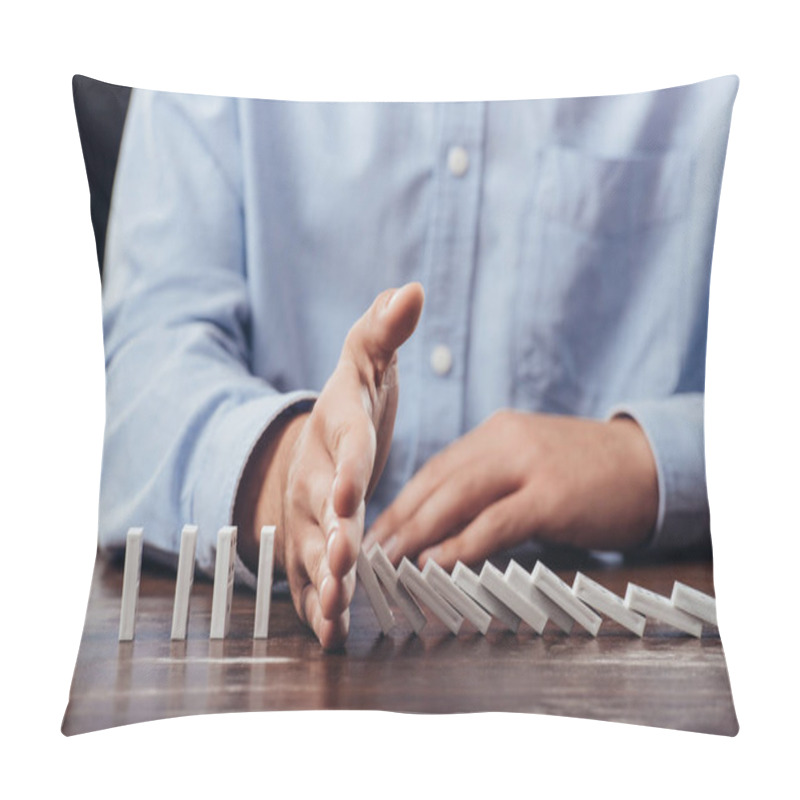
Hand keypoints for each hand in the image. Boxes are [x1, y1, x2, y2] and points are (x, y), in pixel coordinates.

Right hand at [235, 283, 423, 648]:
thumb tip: (410, 288)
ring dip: (325, 581)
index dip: (347, 469)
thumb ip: (383, 331)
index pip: (344, 446)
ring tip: (338, 610)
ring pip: (312, 551)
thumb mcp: (367, 362)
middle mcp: (314, 474)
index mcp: (337, 428)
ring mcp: (307, 515)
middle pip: (322, 508)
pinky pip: (310, 579)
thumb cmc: (353, 403)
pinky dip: (321, 606)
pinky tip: (333, 632)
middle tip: (346, 563)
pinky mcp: (308, 546)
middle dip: (333, 536)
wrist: (316, 442)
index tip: (351, 493)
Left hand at [363, 410, 658, 570]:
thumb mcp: (531, 462)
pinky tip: (436, 563)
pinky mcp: (551, 495)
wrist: (649, 464)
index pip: (435, 469)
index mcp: (495, 433)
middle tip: (370, 552)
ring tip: (390, 562)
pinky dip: (461, 544)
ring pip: (457, 498)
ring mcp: (528, 465)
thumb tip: (445, 525)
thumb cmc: (586, 472)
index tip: (378, 532)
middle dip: (399, 519)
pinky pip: (495, 522)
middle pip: (437, 481)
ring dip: (418, 533)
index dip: (402, 502)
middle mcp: (504, 441)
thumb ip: (491, 483)